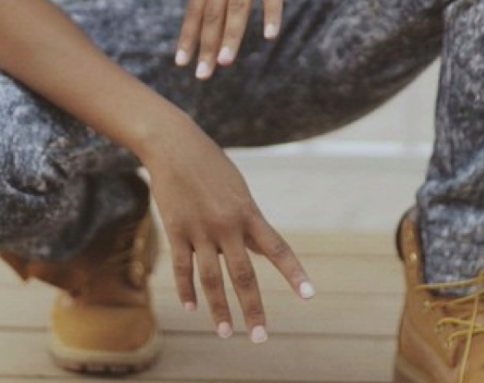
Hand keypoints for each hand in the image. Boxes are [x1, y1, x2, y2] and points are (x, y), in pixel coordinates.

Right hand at [144, 120, 314, 341]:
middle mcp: (226, 225)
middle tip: (260, 338)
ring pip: (212, 279)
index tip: (309, 295)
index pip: (277, 248)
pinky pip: (183, 269)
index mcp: (248, 212)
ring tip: (226, 333)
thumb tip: (261, 252)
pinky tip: (193, 308)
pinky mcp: (175, 231)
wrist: (175, 145)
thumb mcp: (238, 190)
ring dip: (219, 310)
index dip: (293, 273)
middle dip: (253, 309)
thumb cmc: (211, 165)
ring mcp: (199, 229)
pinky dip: (188, 291)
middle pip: (243, 275)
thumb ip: (248, 223)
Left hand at [175, 0, 307, 77]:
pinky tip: (270, 35)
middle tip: (201, 75)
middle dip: (205, 46)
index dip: (187, 36)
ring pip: (236, 7)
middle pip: (211, 13)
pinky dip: (270, 14)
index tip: (180, 62)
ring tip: (226, 64)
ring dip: (231, 37)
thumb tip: (219, 0)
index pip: (195, 8)